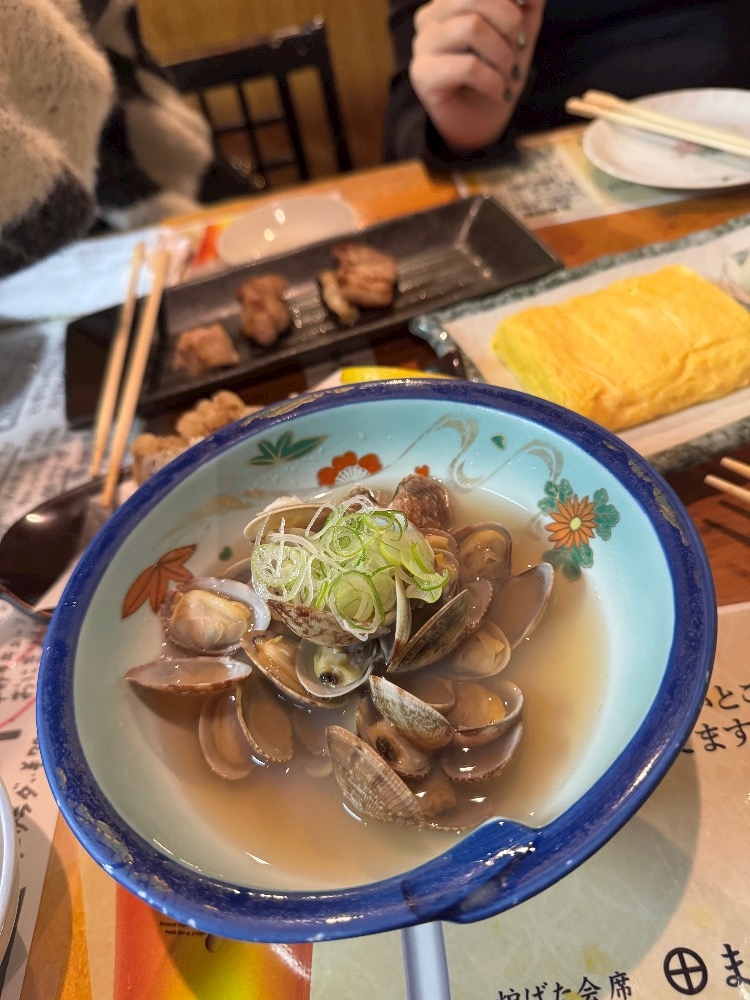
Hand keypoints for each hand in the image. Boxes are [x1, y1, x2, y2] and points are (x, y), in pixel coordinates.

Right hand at [409, 0, 545, 151]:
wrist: (481, 125)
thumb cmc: (497, 75)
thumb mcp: (519, 34)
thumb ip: (527, 5)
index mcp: (450, 0)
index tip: (526, 13)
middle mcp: (430, 16)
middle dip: (510, 23)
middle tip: (520, 49)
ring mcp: (422, 44)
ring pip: (471, 27)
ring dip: (502, 55)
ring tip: (508, 74)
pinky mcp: (422, 74)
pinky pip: (467, 66)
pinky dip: (493, 81)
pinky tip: (498, 93)